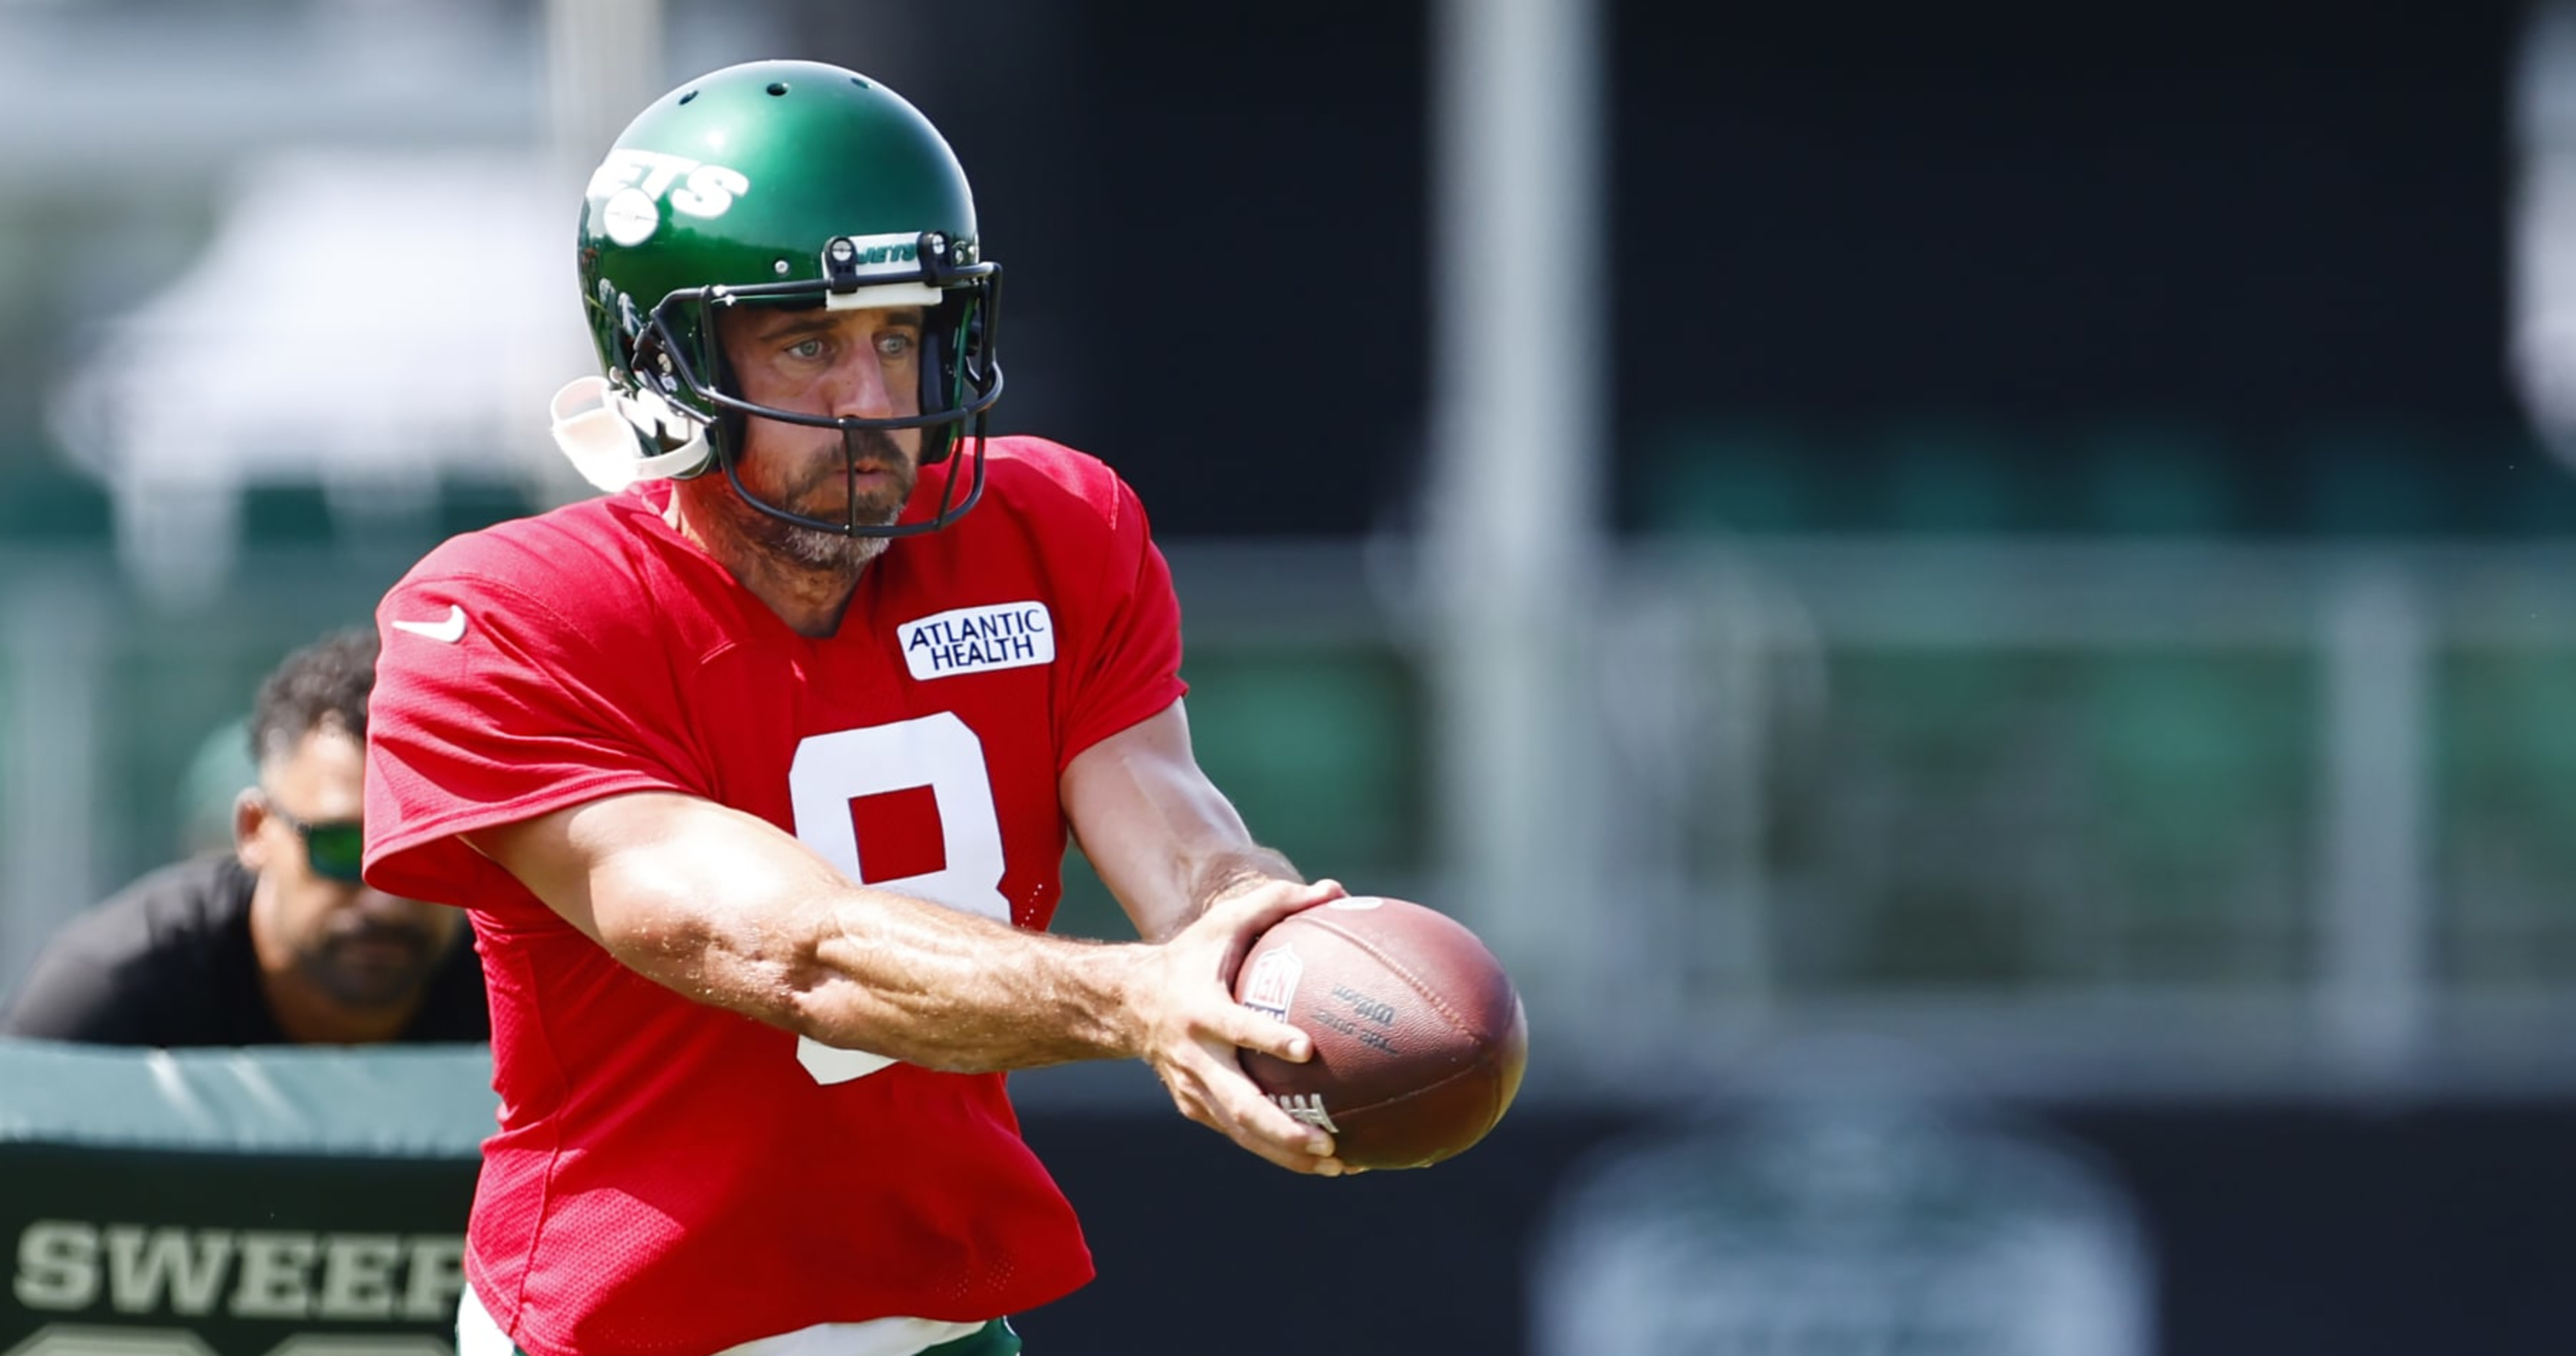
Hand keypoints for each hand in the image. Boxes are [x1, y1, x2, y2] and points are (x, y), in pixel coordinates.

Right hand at [1126, 877, 1353, 1174]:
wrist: (1128, 1003)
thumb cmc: (1192, 956)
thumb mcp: (1224, 922)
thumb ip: (1278, 903)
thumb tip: (1336, 890)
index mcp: (1201, 1010)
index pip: (1236, 1027)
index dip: (1268, 1039)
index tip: (1307, 1050)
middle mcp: (1194, 1057)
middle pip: (1239, 1104)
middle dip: (1283, 1129)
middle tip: (1329, 1142)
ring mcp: (1193, 1089)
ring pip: (1242, 1132)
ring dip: (1289, 1154)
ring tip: (1341, 1165)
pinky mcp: (1196, 1108)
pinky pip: (1240, 1134)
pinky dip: (1279, 1151)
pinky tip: (1325, 1160)